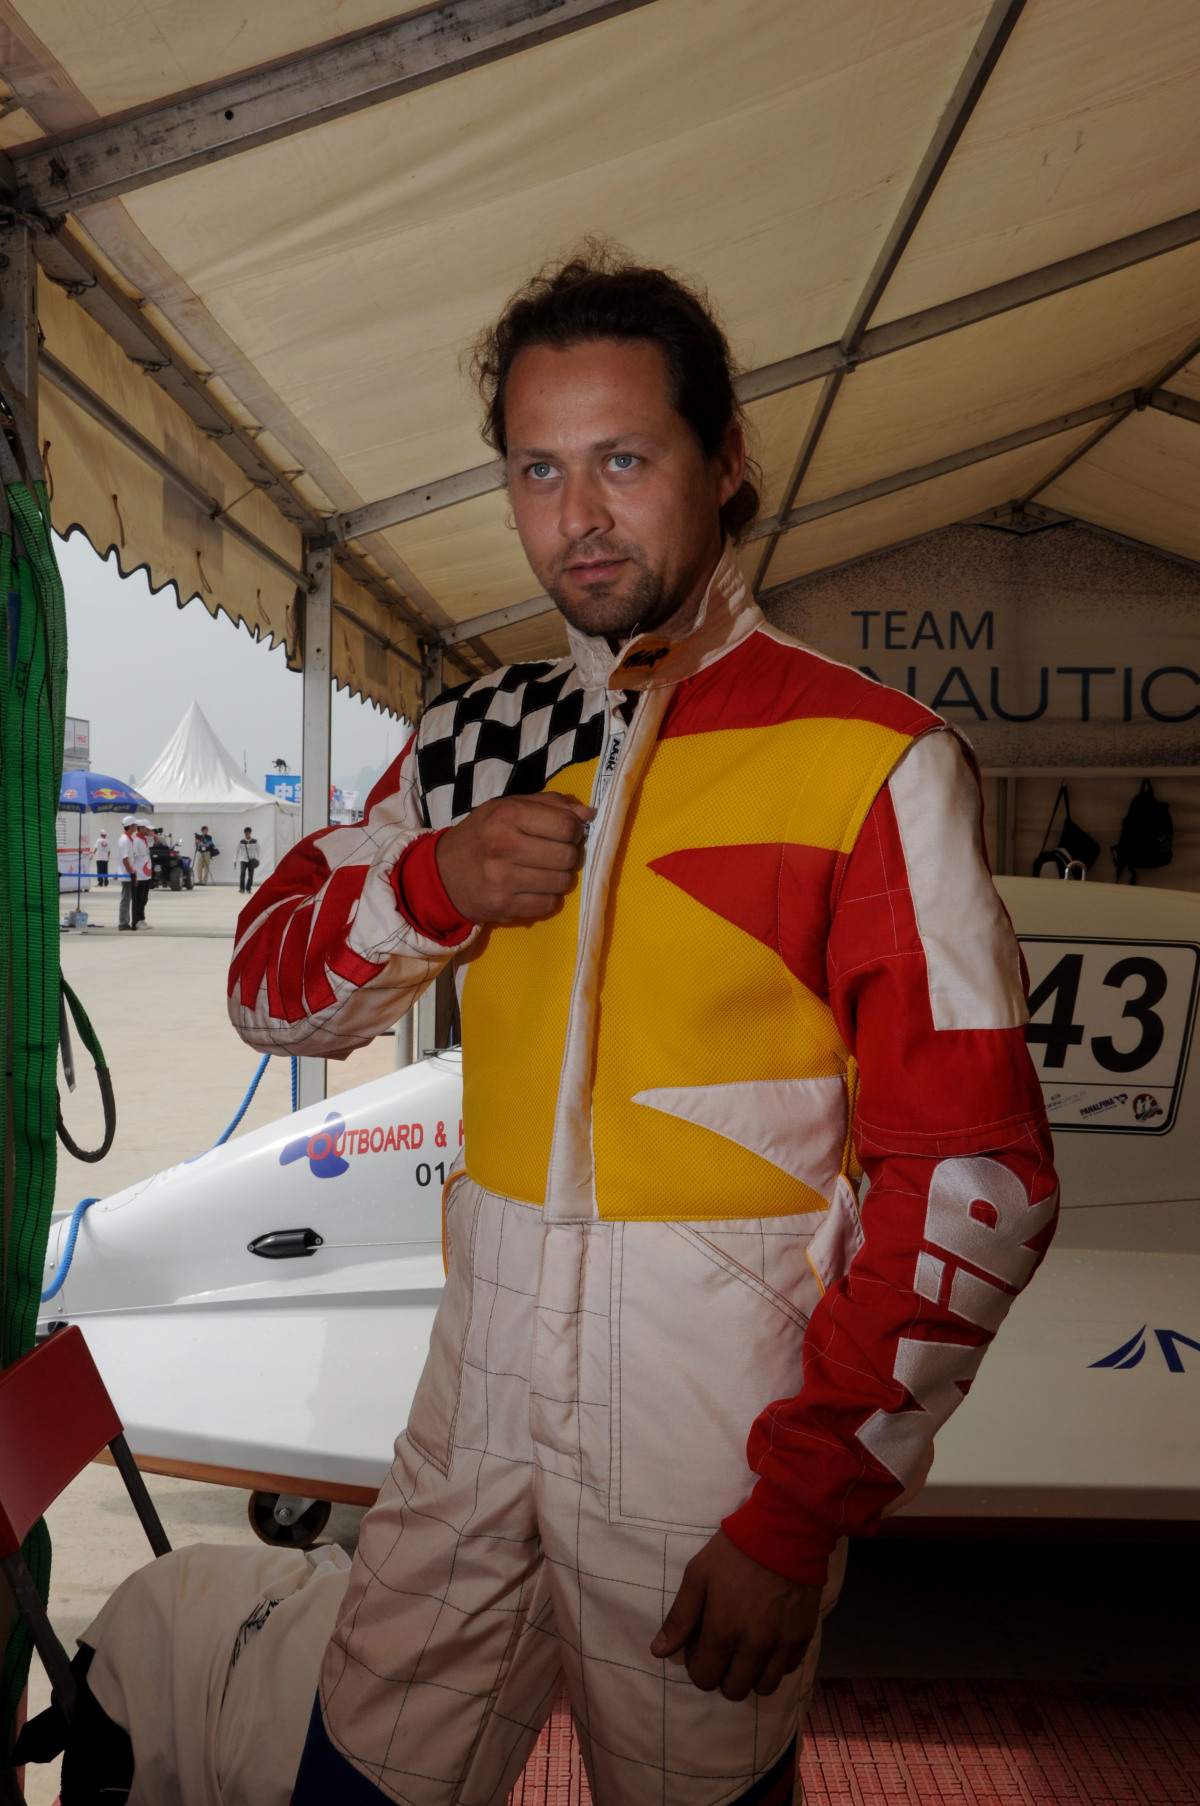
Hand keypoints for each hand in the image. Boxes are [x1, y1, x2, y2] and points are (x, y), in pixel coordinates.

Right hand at [436, 791, 594, 923]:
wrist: (440, 874)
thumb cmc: (480, 836)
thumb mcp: (507, 808)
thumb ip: (549, 804)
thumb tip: (588, 814)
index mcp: (506, 815)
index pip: (565, 825)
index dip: (573, 830)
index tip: (564, 833)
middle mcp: (503, 845)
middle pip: (567, 855)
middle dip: (566, 854)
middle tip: (551, 854)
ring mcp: (502, 879)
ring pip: (562, 882)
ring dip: (558, 877)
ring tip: (541, 871)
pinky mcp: (503, 905)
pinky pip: (549, 903)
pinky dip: (546, 897)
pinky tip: (531, 888)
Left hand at [650, 1530, 820, 1701]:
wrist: (785, 1531)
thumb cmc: (735, 1551)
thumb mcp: (698, 1575)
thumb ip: (680, 1617)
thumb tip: (659, 1652)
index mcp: (724, 1631)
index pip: (704, 1678)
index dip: (697, 1666)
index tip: (700, 1646)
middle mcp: (755, 1646)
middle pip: (734, 1690)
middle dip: (722, 1676)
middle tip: (722, 1650)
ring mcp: (783, 1644)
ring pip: (764, 1687)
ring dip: (750, 1676)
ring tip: (745, 1652)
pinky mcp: (804, 1637)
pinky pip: (787, 1670)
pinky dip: (775, 1664)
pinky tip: (768, 1642)